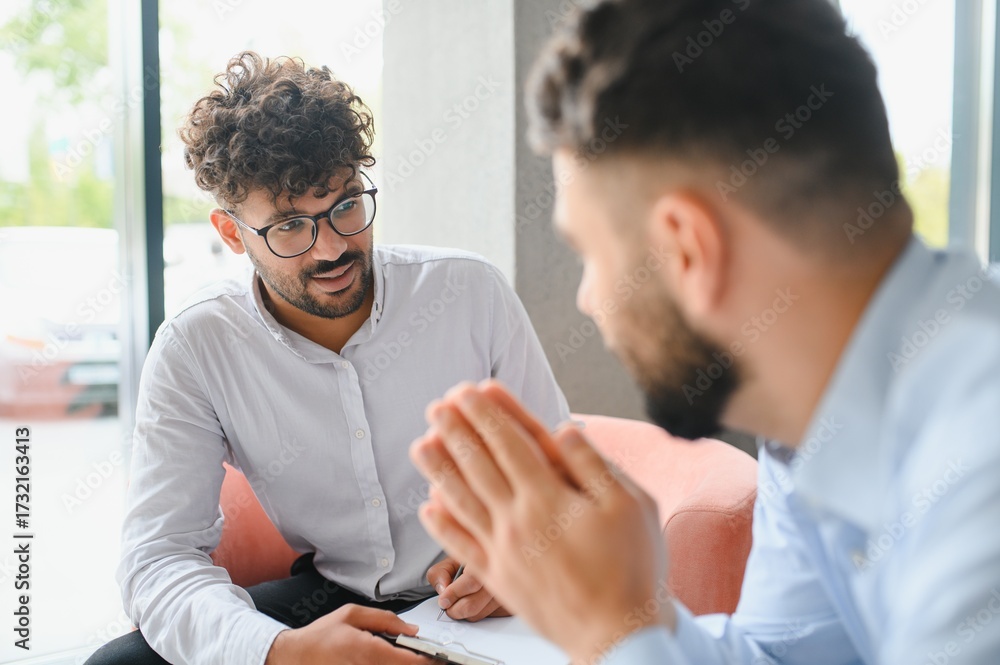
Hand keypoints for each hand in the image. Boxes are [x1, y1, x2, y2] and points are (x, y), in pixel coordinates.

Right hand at [264, 604, 429, 664]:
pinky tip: (393, 661)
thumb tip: (411, 628)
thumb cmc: (321, 636)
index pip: (409, 661)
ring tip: (412, 659)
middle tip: (431, 660)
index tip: (440, 658)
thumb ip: (384, 620)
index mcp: (369, 650)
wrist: (295, 657)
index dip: (429, 661)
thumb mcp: (351, 614)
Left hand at [410, 380, 673, 664]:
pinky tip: (427, 507)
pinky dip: (440, 525)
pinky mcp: (498, 579)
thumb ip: (593, 463)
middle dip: (456, 431)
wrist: (618, 638)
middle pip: (478, 466)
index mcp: (550, 498)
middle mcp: (518, 521)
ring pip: (460, 501)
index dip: (487, 414)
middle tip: (437, 406)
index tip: (468, 392)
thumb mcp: (630, 505)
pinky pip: (460, 547)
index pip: (509, 444)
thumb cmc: (632, 569)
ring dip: (438, 470)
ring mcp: (504, 551)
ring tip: (420, 445)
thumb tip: (563, 429)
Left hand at [427, 557, 509, 620]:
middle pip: (473, 605)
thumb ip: (440, 572)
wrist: (489, 564)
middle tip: (447, 605)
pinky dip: (477, 613)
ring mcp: (506, 593)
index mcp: (484, 561)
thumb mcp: (451, 561)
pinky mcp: (508, 606)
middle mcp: (499, 577)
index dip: (454, 594)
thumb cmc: (470, 563)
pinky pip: (487, 618)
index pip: (471, 583)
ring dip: (465, 612)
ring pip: (478, 614)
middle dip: (454, 609)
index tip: (443, 600)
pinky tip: (476, 601)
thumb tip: (442, 589)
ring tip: (462, 600)